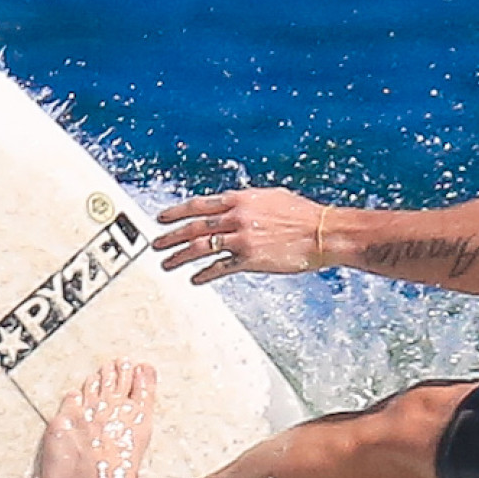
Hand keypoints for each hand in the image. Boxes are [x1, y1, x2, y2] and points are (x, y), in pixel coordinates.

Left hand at [155, 187, 327, 282]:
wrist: (322, 232)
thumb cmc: (302, 214)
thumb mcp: (271, 198)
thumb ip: (247, 202)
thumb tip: (231, 205)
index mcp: (239, 199)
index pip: (198, 205)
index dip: (177, 212)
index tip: (162, 218)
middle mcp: (236, 217)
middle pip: (194, 227)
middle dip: (171, 237)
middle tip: (155, 245)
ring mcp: (241, 239)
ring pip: (201, 248)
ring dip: (180, 257)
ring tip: (166, 264)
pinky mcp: (250, 260)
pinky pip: (220, 268)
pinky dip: (204, 274)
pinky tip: (195, 279)